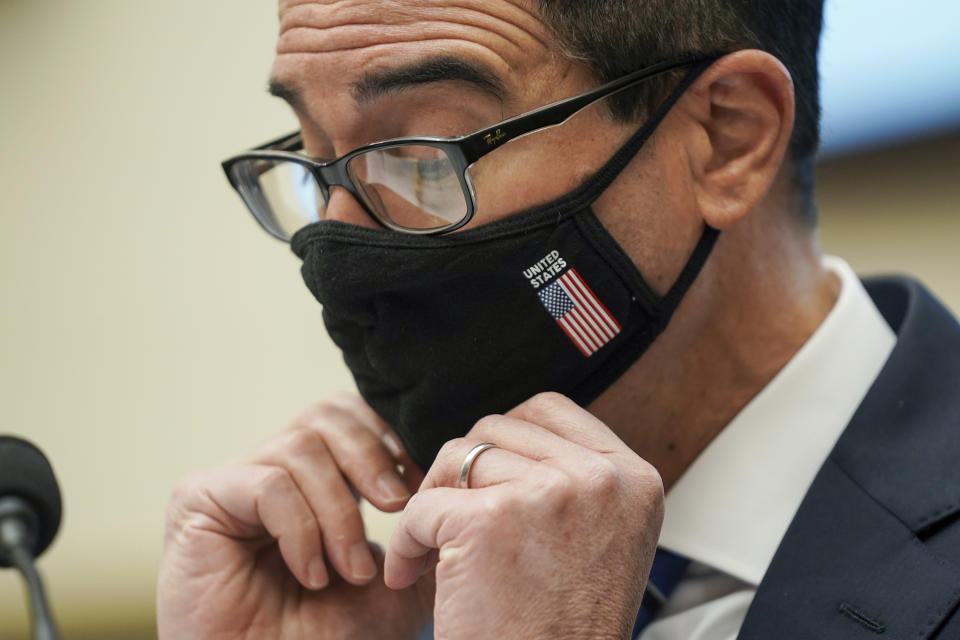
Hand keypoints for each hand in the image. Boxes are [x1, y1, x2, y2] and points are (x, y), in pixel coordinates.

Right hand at [157, 393, 433, 639]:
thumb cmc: (330, 639)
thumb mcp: (398, 583)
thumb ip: (421, 533)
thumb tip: (448, 490)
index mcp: (312, 480)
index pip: (348, 417)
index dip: (385, 441)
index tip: (416, 490)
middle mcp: (270, 471)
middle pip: (326, 414)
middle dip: (371, 459)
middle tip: (397, 507)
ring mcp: (233, 482)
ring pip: (303, 448)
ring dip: (339, 512)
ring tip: (349, 570)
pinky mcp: (199, 499)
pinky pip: (269, 484)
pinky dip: (302, 530)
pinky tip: (311, 575)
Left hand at [384, 392, 663, 639]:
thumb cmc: (568, 629)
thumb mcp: (606, 538)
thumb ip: (575, 479)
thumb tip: (510, 435)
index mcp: (632, 478)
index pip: (549, 410)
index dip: (506, 438)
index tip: (486, 478)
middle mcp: (597, 478)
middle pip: (496, 429)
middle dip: (464, 474)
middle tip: (455, 521)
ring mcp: (546, 495)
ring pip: (456, 458)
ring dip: (434, 503)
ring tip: (435, 550)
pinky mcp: (490, 523)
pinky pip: (421, 506)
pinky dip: (406, 541)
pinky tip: (412, 574)